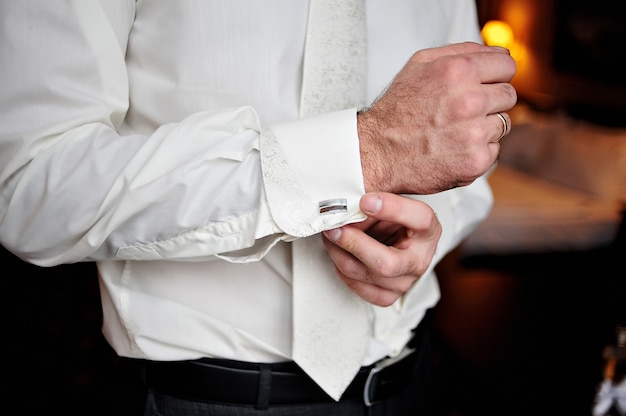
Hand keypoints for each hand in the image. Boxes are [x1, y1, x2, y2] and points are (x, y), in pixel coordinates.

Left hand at [322, 192, 440, 306]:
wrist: (398, 242)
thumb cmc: (395, 221)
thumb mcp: (390, 203)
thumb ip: (375, 203)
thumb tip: (348, 210)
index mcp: (428, 231)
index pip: (420, 219)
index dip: (392, 209)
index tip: (365, 201)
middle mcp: (419, 261)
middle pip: (385, 263)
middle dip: (353, 243)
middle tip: (335, 227)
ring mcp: (404, 282)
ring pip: (364, 274)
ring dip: (339, 253)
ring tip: (331, 236)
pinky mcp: (387, 295)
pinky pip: (358, 287)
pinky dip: (342, 269)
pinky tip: (340, 254)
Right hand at [358, 41, 516, 193]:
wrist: (377, 152)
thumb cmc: (397, 109)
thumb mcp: (420, 64)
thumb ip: (461, 51)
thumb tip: (496, 53)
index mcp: (459, 71)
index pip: (507, 66)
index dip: (495, 75)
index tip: (484, 84)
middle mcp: (470, 101)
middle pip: (508, 95)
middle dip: (490, 101)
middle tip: (462, 111)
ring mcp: (474, 133)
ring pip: (503, 124)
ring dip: (484, 127)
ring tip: (454, 130)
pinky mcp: (475, 160)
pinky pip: (494, 150)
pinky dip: (477, 150)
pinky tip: (453, 148)